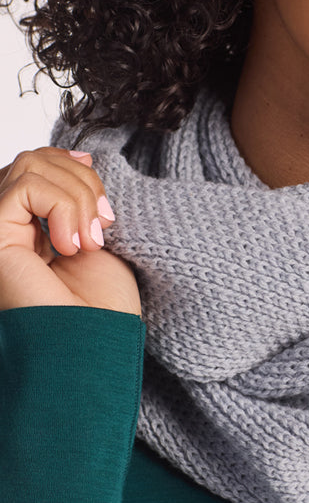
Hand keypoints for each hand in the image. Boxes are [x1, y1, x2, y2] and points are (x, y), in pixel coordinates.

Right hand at [0, 146, 139, 314]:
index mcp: (28, 228)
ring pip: (30, 165)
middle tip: (103, 227)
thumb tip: (81, 156)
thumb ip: (78, 196)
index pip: (37, 165)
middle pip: (35, 159)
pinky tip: (70, 247)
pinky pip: (24, 186)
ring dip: (76, 196)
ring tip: (88, 242)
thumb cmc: (102, 307)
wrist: (97, 346)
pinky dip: (60, 206)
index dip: (73, 166)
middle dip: (82, 181)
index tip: (104, 202)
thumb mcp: (96, 234)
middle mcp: (6, 229)